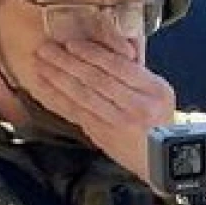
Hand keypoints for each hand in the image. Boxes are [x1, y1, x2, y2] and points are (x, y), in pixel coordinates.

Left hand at [32, 39, 175, 180]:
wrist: (165, 160)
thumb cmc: (160, 122)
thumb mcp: (160, 93)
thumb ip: (135, 73)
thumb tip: (103, 51)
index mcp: (155, 90)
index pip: (118, 66)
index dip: (91, 53)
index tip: (71, 44)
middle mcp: (139, 106)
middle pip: (96, 79)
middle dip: (68, 62)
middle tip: (46, 49)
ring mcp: (120, 123)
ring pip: (83, 95)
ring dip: (58, 78)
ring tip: (41, 64)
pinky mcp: (105, 136)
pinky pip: (77, 113)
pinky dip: (58, 99)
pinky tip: (45, 88)